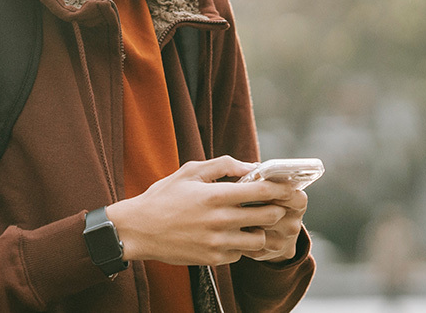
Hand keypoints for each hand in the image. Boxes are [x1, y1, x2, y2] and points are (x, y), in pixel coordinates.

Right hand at [106, 156, 295, 265]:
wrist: (138, 230)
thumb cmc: (163, 197)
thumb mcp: (189, 171)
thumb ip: (222, 165)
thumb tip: (251, 166)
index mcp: (215, 195)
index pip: (262, 191)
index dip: (281, 189)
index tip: (288, 187)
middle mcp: (219, 220)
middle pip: (268, 216)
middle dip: (276, 209)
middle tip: (273, 205)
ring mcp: (217, 242)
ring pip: (259, 240)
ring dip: (260, 230)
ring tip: (251, 223)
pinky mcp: (213, 259)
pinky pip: (241, 254)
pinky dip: (241, 245)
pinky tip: (231, 235)